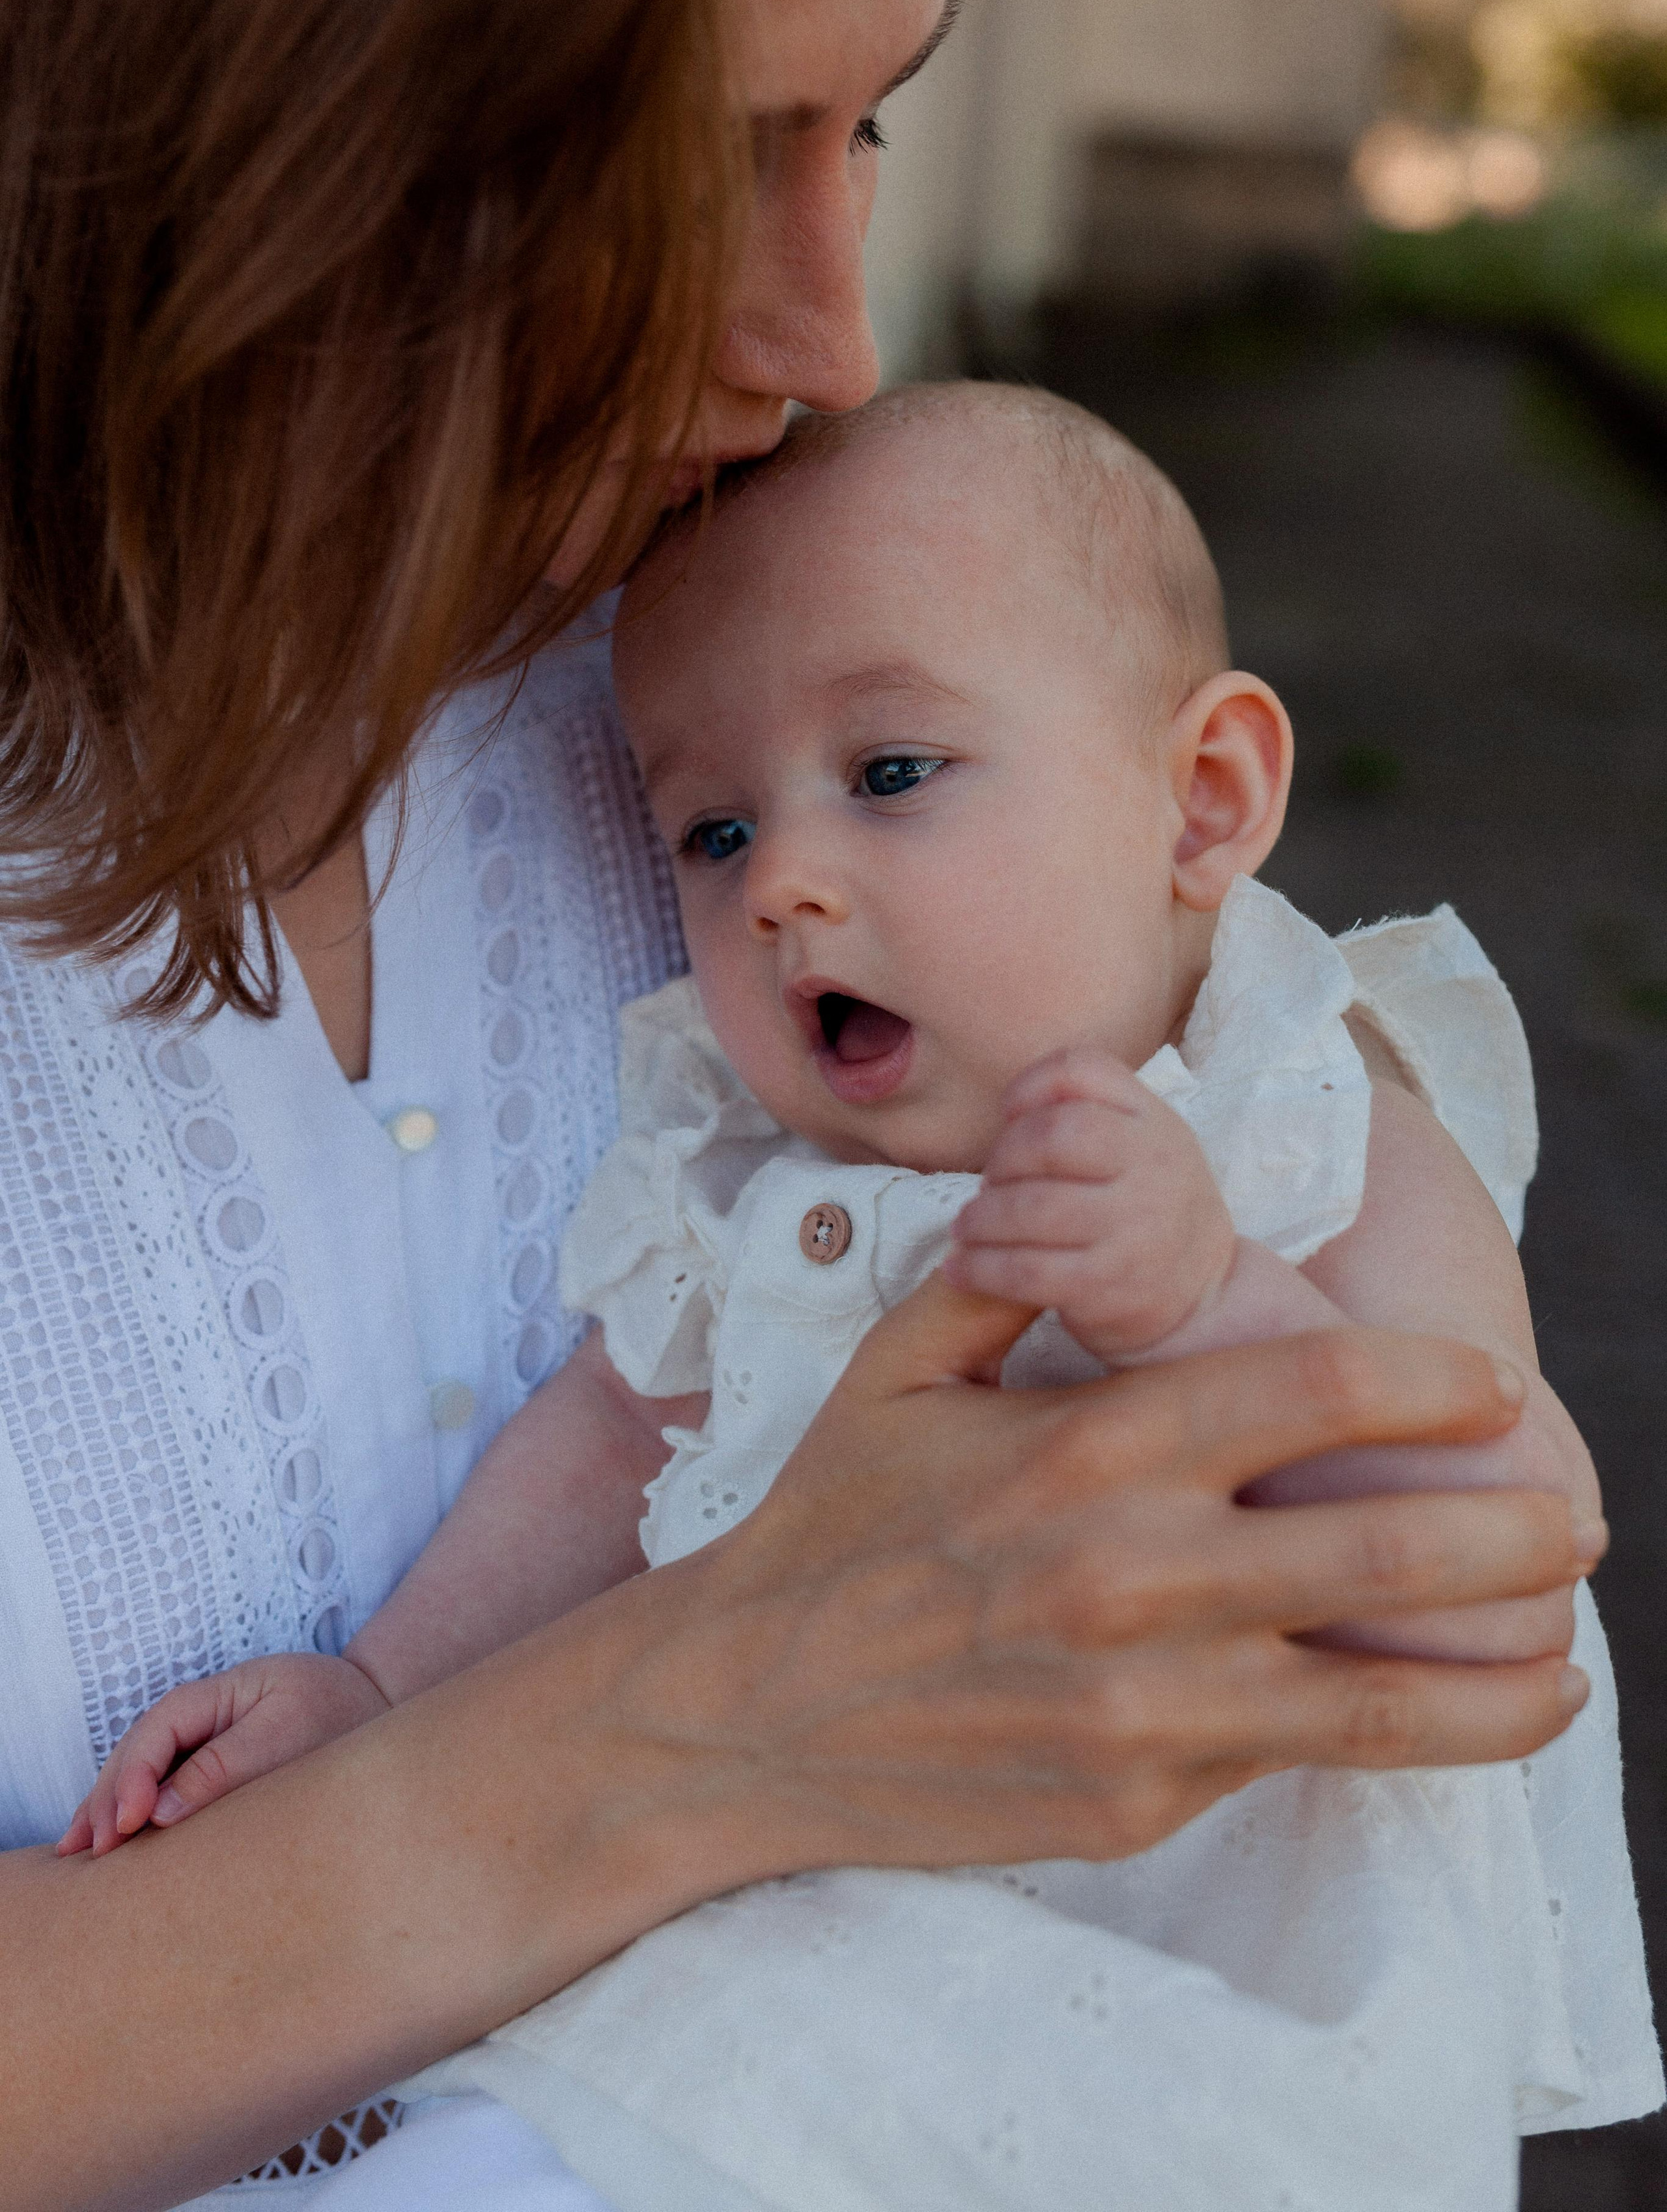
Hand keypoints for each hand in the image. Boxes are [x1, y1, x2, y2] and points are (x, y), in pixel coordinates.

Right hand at [56, 1653, 388, 1856]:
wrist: (378, 1708)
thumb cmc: (340, 1716)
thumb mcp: (288, 1731)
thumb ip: (225, 1766)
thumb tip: (159, 1812)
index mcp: (221, 1692)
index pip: (159, 1730)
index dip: (134, 1775)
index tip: (128, 1824)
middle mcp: (203, 1714)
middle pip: (138, 1752)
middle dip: (107, 1799)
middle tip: (87, 1853)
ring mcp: (204, 1739)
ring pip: (140, 1772)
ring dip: (106, 1809)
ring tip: (75, 1855)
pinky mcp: (212, 1767)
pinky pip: (159, 1787)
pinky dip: (129, 1814)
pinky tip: (107, 1845)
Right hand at [660, 1277, 1598, 1874]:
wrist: (738, 1711)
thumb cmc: (827, 1524)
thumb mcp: (898, 1367)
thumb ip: (1007, 1270)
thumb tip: (1072, 1172)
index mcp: (1091, 1446)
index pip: (1317, 1391)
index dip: (1436, 1386)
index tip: (1493, 1390)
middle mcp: (1136, 1572)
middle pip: (1387, 1543)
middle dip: (1514, 1531)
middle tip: (1580, 1520)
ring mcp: (1145, 1703)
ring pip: (1377, 1695)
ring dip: (1501, 1677)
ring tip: (1568, 1662)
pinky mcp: (1138, 1799)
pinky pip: (1283, 1758)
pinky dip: (1382, 1744)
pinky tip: (1443, 1727)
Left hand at [942, 1046, 1233, 1359]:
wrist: (1204, 1297)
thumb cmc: (1152, 1211)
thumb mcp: (1145, 1145)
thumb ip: (1091, 1114)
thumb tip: (1008, 1113)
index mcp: (1154, 1121)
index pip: (1082, 1070)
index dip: (1029, 1086)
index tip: (1008, 1116)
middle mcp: (1152, 1166)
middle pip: (1051, 1136)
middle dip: (1001, 1159)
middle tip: (988, 1186)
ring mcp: (1133, 1228)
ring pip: (1031, 1207)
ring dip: (981, 1218)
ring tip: (966, 1227)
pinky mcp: (1109, 1286)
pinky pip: (1027, 1271)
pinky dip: (981, 1269)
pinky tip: (959, 1270)